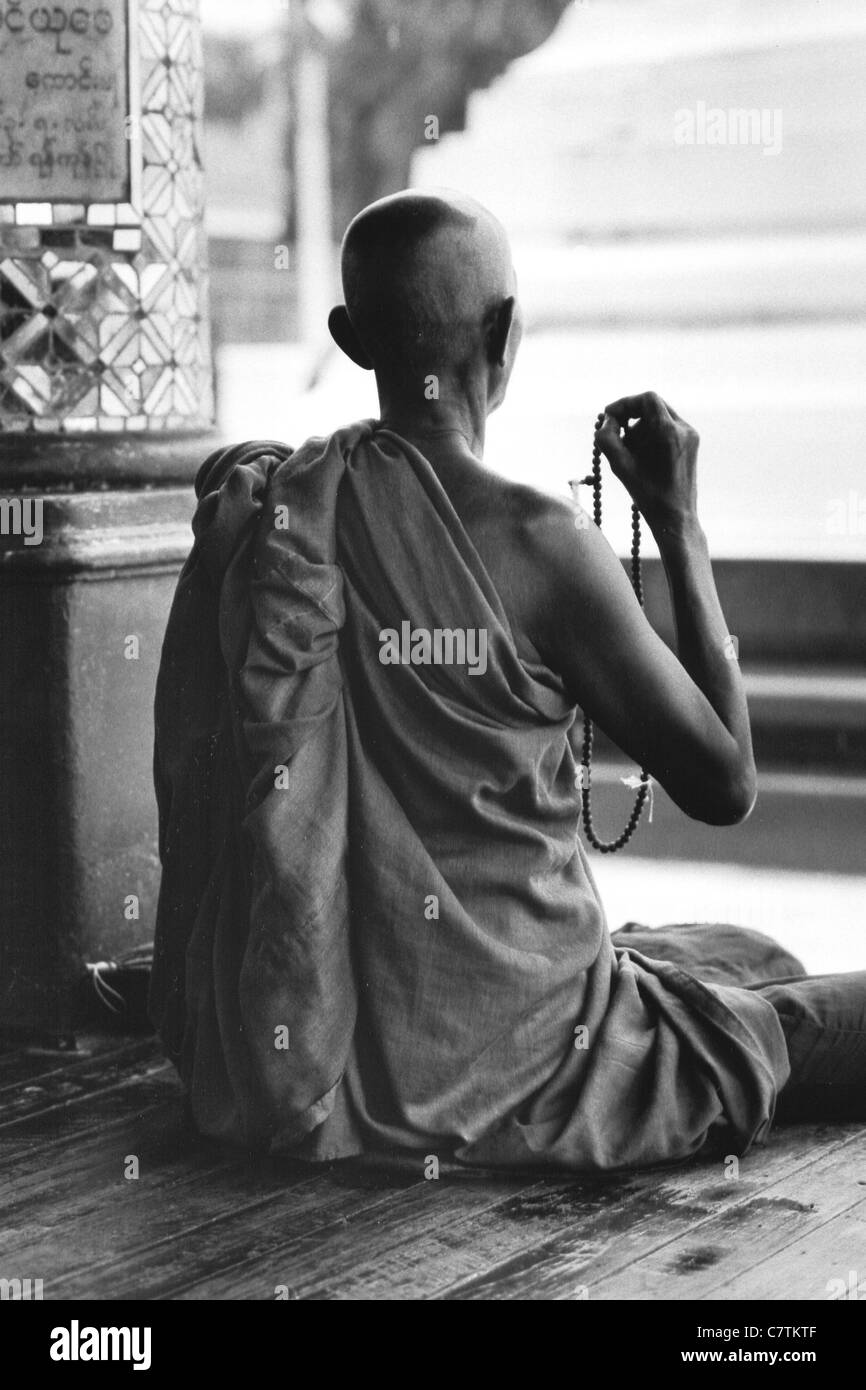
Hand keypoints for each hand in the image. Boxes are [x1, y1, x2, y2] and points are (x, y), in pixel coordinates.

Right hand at [595, 392, 699, 534]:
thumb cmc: (648, 495)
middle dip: (631, 417)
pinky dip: (652, 436)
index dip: (624, 403)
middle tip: (616, 435)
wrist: (676, 518)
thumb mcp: (620, 466)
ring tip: (630, 453)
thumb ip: (607, 439)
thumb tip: (606, 421)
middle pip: (653, 406)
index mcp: (669, 431)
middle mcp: (684, 429)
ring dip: (640, 428)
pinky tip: (643, 457)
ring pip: (659, 417)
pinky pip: (668, 428)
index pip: (646, 399)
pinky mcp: (692, 444)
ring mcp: (691, 436)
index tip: (609, 417)